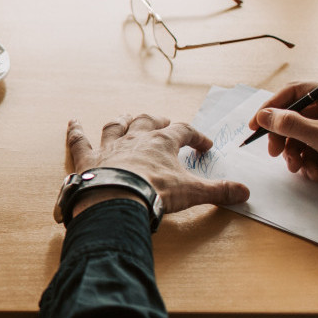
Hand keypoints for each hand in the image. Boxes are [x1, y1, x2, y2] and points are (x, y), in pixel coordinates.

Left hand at [66, 114, 249, 215]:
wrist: (117, 200)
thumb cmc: (155, 193)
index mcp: (162, 142)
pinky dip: (75, 131)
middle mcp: (135, 138)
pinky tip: (72, 122)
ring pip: (116, 126)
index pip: (184, 131)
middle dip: (158, 121)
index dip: (196, 137)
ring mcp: (109, 147)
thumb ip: (219, 192)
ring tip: (127, 117)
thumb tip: (245, 193)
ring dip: (122, 121)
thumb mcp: (193, 193)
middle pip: (148, 121)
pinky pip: (79, 141)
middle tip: (164, 123)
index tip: (205, 145)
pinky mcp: (88, 159)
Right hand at [248, 82, 317, 185]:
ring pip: (305, 134)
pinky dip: (310, 160)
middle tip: (274, 153)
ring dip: (296, 153)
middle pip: (298, 115)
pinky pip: (316, 146)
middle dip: (285, 137)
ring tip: (298, 168)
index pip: (296, 92)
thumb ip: (290, 124)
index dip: (272, 107)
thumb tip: (263, 115)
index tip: (256, 124)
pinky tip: (313, 172)